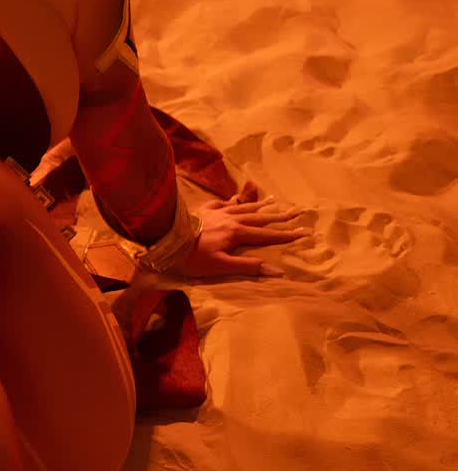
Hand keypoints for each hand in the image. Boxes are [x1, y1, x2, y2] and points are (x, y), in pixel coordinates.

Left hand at [178, 180, 306, 280]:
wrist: (165, 238)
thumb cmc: (192, 257)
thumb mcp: (221, 266)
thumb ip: (248, 267)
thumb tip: (277, 271)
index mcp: (237, 233)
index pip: (267, 235)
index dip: (286, 235)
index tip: (304, 233)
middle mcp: (231, 218)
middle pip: (260, 217)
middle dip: (280, 216)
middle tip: (297, 212)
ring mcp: (217, 211)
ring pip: (244, 207)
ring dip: (260, 205)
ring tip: (275, 201)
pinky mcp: (204, 209)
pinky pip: (222, 202)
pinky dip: (232, 201)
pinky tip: (235, 199)